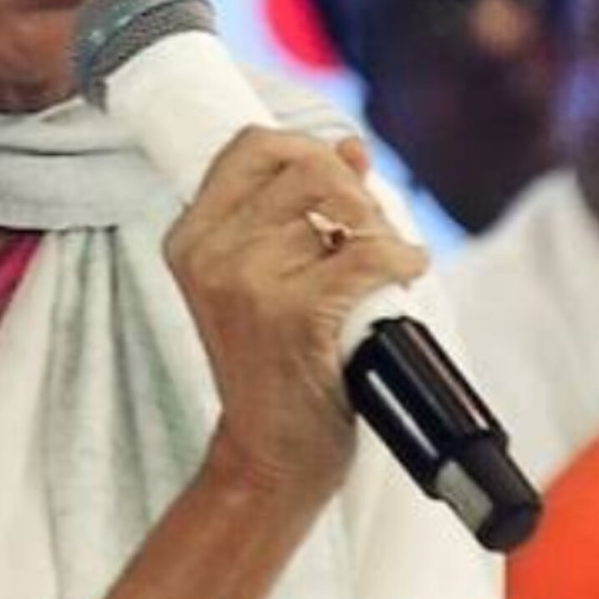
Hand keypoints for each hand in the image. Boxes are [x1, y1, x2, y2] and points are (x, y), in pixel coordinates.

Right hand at [165, 130, 427, 500]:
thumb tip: (352, 146)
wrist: (266, 455)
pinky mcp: (291, 316)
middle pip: (303, 163)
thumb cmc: (273, 365)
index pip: (252, 144)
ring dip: (382, 229)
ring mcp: (245, 282)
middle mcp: (208, 251)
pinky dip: (401, 258)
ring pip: (342, 207)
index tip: (338, 181)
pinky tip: (407, 271)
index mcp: (191, 235)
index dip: (307, 148)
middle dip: (354, 189)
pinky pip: (368, 255)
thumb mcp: (265, 276)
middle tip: (371, 229)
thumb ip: (299, 208)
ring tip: (386, 260)